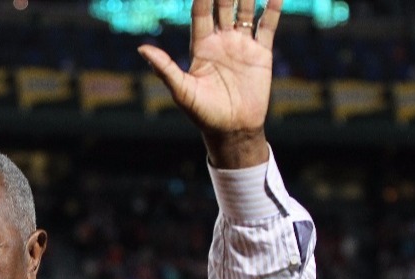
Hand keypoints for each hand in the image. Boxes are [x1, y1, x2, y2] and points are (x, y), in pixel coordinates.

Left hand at [138, 0, 281, 167]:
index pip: (200, 13)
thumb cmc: (203, 114)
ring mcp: (241, 45)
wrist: (233, 130)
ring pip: (245, 11)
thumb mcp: (182, 91)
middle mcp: (221, 41)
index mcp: (201, 47)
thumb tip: (142, 48)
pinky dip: (272, 10)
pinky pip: (267, 26)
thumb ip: (165, 68)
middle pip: (223, 6)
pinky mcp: (261, 53)